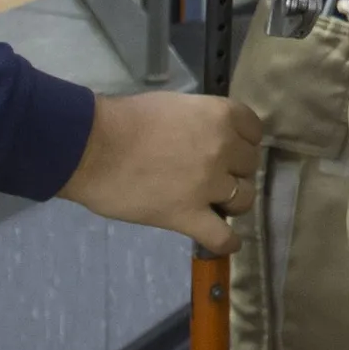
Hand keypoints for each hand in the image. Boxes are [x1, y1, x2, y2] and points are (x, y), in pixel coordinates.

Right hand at [59, 91, 263, 254]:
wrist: (93, 148)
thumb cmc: (126, 119)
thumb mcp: (175, 107)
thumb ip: (200, 122)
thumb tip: (204, 138)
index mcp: (220, 115)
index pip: (254, 132)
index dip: (244, 143)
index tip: (231, 150)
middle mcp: (223, 148)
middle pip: (249, 166)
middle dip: (235, 171)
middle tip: (214, 176)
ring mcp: (208, 184)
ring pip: (243, 199)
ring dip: (232, 203)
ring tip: (215, 204)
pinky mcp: (188, 216)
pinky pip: (222, 237)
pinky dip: (227, 242)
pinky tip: (225, 241)